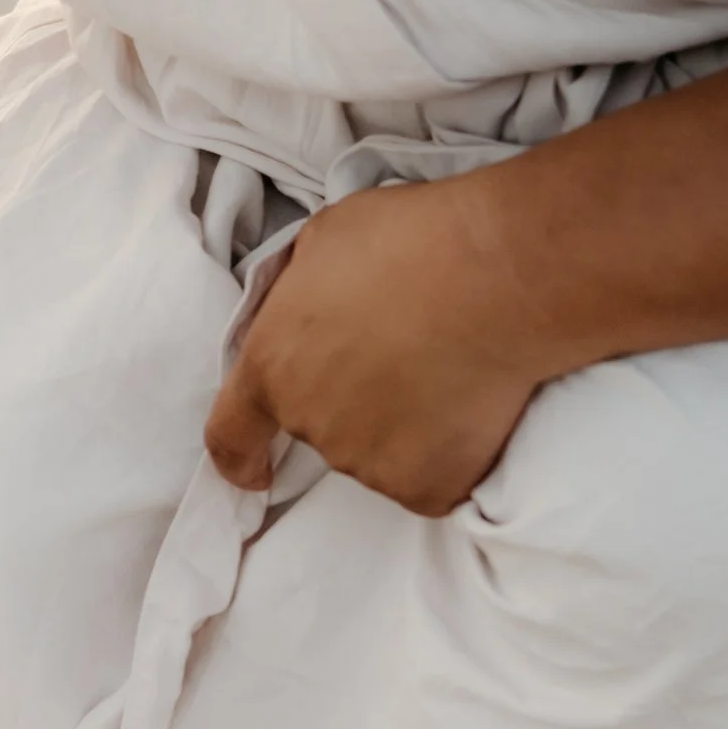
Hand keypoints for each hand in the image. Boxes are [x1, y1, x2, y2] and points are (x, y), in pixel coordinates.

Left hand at [204, 173, 542, 518]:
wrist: (498, 276)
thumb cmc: (410, 241)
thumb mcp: (321, 244)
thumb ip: (298, 293)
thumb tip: (307, 308)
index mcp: (272, 367)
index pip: (230, 435)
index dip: (240, 456)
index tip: (256, 470)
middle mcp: (310, 423)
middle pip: (321, 427)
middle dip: (351, 398)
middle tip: (401, 351)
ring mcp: (368, 462)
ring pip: (377, 451)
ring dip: (401, 423)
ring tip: (443, 367)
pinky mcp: (428, 487)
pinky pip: (431, 477)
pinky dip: (448, 451)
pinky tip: (470, 405)